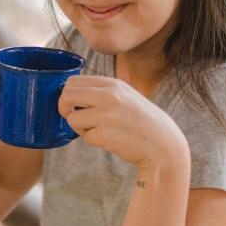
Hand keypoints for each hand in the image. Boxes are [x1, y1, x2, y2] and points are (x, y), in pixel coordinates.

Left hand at [58, 75, 189, 171]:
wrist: (161, 144)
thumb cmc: (140, 121)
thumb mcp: (124, 96)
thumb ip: (100, 92)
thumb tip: (69, 94)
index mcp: (112, 84)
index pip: (73, 81)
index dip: (67, 94)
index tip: (72, 105)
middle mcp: (109, 96)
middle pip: (67, 94)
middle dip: (63, 108)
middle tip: (73, 117)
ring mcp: (107, 115)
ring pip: (72, 117)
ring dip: (79, 127)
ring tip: (96, 130)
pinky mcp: (105, 134)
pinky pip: (85, 136)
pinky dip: (92, 140)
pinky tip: (109, 139)